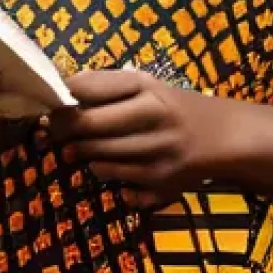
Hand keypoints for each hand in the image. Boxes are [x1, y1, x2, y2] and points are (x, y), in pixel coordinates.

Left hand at [50, 69, 241, 209]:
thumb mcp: (143, 84)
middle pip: (89, 129)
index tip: (51, 102)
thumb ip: (104, 85)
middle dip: (64, 131)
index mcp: (146, 90)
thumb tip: (64, 90)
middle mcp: (153, 122)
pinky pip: (117, 184)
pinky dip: (106, 174)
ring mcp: (158, 158)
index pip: (89, 92)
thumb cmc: (171, 105)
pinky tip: (110, 165)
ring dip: (82, 154)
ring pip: (98, 160)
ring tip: (79, 146)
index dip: (62, 99)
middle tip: (54, 130)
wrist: (221, 137)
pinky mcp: (162, 187)